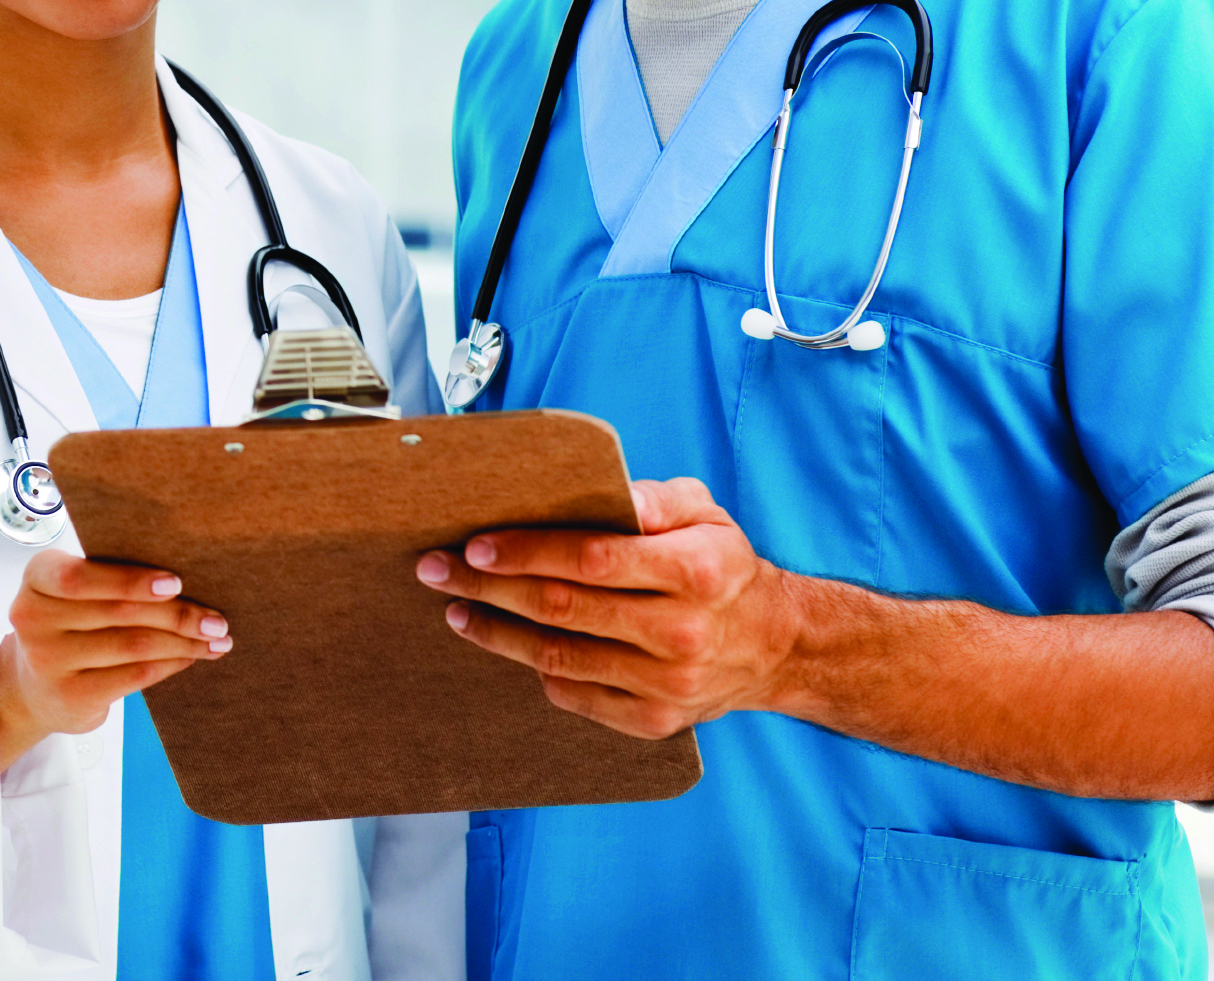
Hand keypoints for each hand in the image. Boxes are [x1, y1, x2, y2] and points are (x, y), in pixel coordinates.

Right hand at [0, 550, 230, 770]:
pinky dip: (170, 664)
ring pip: (134, 645)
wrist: (32, 687)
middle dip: (177, 614)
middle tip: (215, 619)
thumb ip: (107, 577)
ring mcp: (49, 661)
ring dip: (183, 642)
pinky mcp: (71, 695)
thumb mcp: (69, 592)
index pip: (81, 576)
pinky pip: (135, 675)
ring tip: (215, 639)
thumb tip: (182, 581)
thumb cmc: (65, 626)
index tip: (176, 583)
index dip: (130, 581)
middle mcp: (34, 618)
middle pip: (119, 612)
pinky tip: (189, 657)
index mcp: (37, 577)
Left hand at [414, 476, 805, 740]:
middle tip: (437, 571)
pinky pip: (575, 696)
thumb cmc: (724, 569)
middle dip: (488, 588)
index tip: (476, 546)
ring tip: (457, 611)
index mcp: (697, 571)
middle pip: (564, 609)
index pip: (593, 559)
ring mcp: (668, 684)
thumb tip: (615, 493)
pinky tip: (508, 645)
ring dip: (497, 633)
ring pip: (559, 657)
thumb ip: (659, 499)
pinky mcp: (653, 721)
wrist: (775, 647)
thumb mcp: (708, 515)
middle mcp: (682, 632)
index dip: (527, 553)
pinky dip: (536, 669)